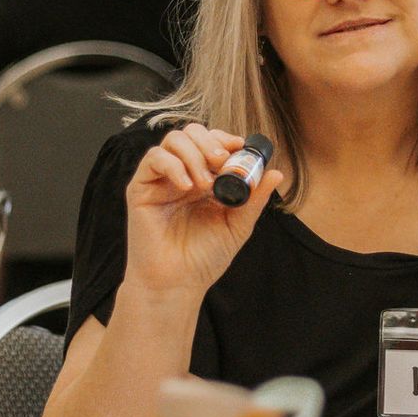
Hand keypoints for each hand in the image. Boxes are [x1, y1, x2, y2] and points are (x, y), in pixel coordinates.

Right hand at [123, 124, 285, 295]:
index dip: (226, 138)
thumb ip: (254, 198)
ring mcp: (162, 180)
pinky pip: (153, 159)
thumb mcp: (237, 225)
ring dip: (194, 154)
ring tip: (205, 183)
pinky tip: (187, 186)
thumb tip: (276, 172)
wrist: (177, 283)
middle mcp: (183, 174)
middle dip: (211, 142)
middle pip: (192, 133)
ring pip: (173, 140)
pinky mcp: (141, 188)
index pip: (213, 142)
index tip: (241, 148)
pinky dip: (173, 165)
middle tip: (222, 162)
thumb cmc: (204, 258)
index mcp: (206, 179)